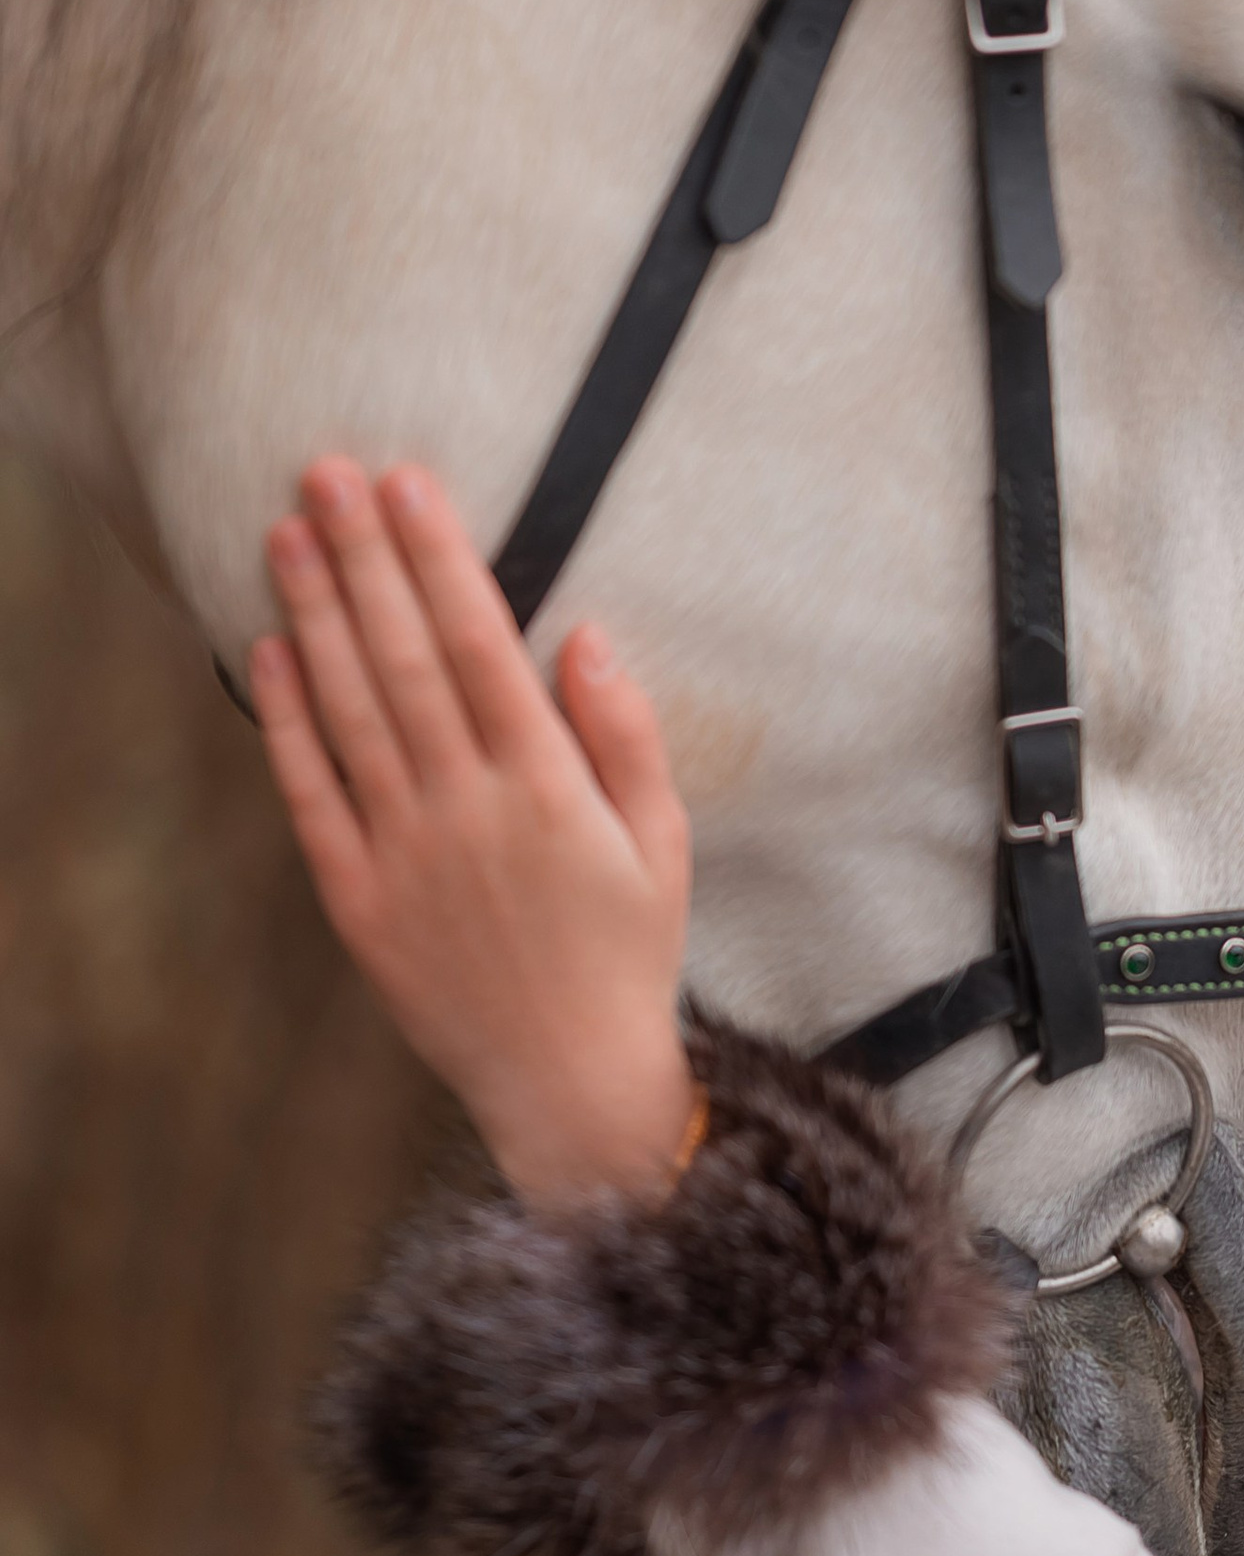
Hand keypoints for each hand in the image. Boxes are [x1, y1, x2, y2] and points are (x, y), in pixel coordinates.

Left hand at [251, 460, 697, 1204]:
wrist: (569, 1082)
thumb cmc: (628, 955)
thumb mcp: (663, 843)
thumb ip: (626, 737)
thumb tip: (586, 638)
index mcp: (546, 788)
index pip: (481, 646)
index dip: (439, 559)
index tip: (409, 483)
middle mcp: (467, 809)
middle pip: (403, 659)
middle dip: (364, 559)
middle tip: (326, 473)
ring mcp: (405, 853)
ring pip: (350, 712)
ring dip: (315, 616)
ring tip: (286, 533)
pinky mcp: (358, 900)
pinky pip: (313, 796)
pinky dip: (286, 722)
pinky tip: (269, 652)